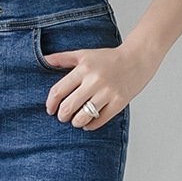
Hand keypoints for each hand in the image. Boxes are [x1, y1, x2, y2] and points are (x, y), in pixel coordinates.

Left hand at [42, 35, 163, 129]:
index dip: (50, 104)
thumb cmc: (108, 58)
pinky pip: (99, 121)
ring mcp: (107, 92)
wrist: (138, 58)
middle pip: (68, 107)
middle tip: (63, 116)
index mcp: (84, 69)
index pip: (58, 91)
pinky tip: (88, 123)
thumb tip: (43, 60)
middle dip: (62, 116)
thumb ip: (62, 58)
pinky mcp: (119, 102)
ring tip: (75, 120)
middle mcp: (94, 81)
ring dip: (75, 122)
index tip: (50, 109)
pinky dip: (90, 126)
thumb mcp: (84, 54)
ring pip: (83, 117)